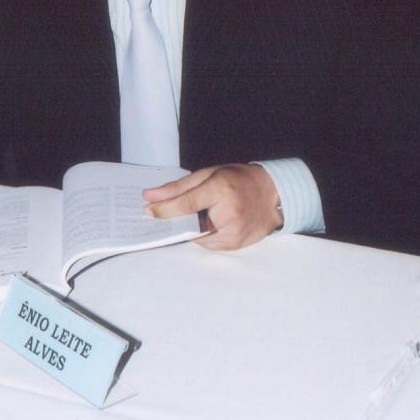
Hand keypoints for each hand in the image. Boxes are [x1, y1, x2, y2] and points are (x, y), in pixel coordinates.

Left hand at [142, 163, 282, 250]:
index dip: (164, 209)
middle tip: (163, 216)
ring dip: (189, 229)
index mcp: (222, 189)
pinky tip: (208, 223)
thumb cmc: (238, 179)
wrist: (272, 195)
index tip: (146, 211)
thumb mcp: (209, 173)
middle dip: (175, 221)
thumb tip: (149, 197)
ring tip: (196, 215)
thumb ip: (178, 187)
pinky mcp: (234, 246)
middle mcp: (229, 214)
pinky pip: (207, 244)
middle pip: (189, 225)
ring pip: (196, 238)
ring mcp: (234, 233)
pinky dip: (202, 235)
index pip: (187, 204)